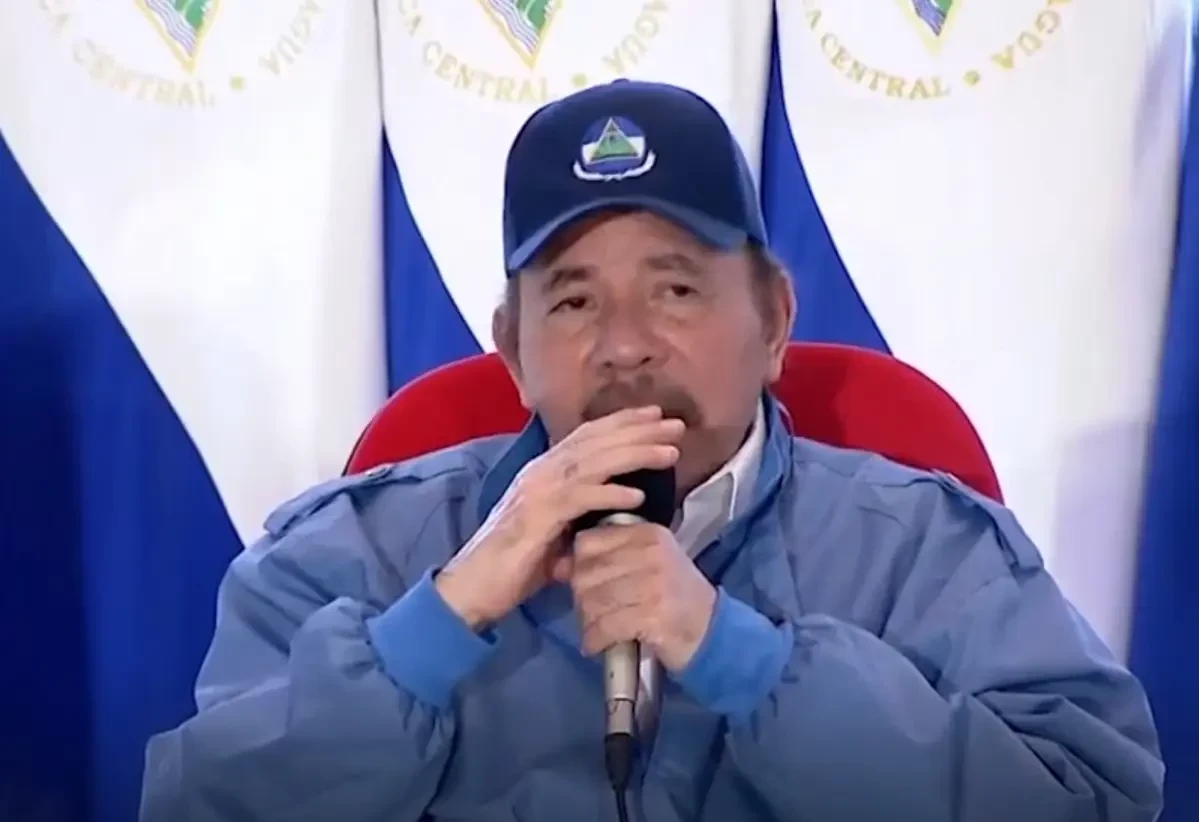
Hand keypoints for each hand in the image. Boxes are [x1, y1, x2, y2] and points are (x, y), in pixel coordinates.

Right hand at [435, 406, 684, 629]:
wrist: (471, 587)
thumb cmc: (513, 564)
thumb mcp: (554, 534)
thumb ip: (581, 520)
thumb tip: (616, 520)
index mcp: (543, 472)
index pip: (587, 436)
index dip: (622, 423)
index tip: (656, 416)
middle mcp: (540, 472)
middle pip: (596, 441)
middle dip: (638, 429)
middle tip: (675, 424)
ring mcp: (537, 492)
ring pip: (593, 462)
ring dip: (634, 454)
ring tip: (669, 452)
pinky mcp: (537, 517)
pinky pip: (580, 497)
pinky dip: (610, 492)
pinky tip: (638, 493)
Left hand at [561, 522, 717, 672]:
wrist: (712, 632)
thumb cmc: (675, 597)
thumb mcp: (647, 565)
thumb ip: (608, 560)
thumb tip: (558, 566)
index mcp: (648, 534)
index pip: (589, 542)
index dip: (579, 567)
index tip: (590, 586)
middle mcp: (651, 553)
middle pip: (586, 573)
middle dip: (582, 599)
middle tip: (593, 615)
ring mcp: (653, 583)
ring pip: (592, 600)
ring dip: (588, 622)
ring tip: (598, 630)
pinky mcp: (653, 614)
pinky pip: (605, 626)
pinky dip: (595, 639)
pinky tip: (598, 645)